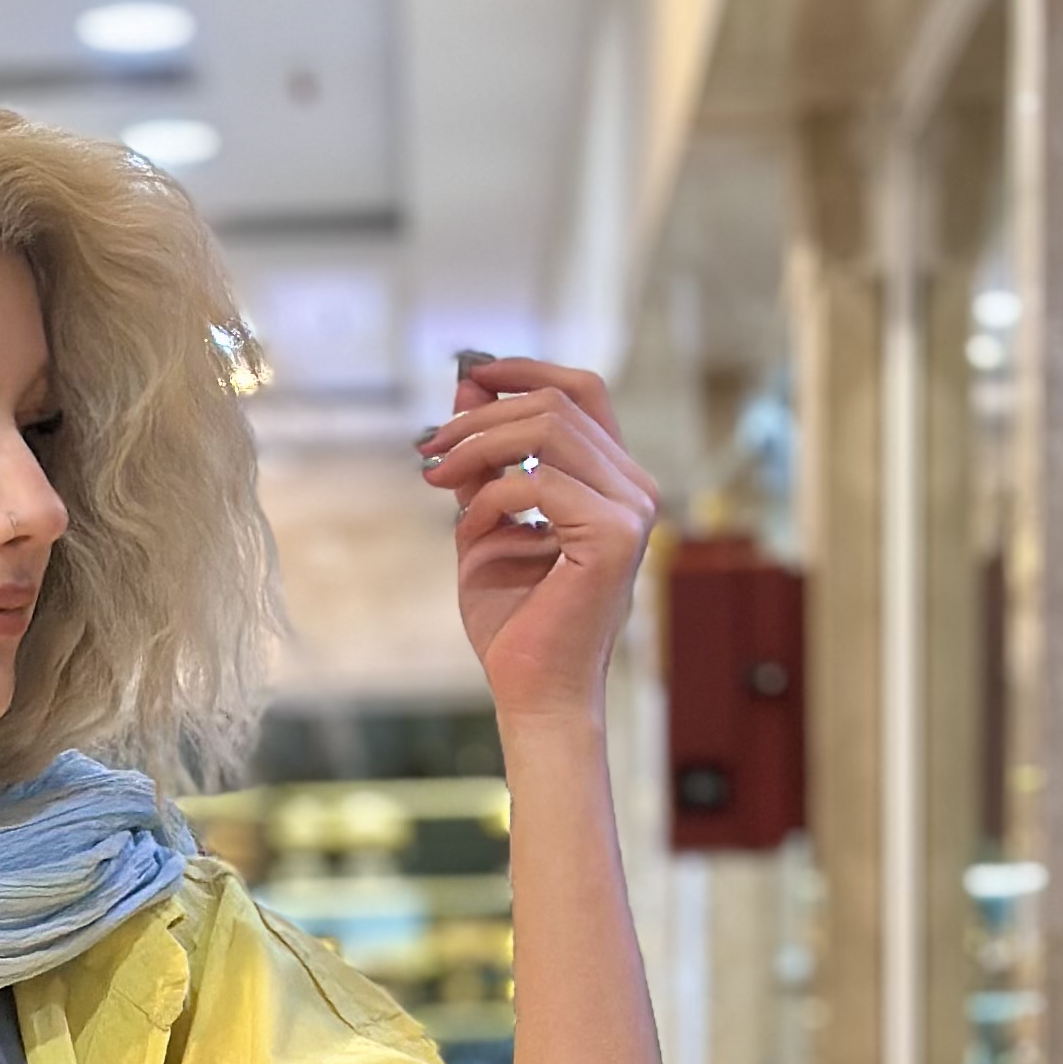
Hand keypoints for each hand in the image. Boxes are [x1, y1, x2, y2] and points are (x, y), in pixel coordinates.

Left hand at [417, 356, 660, 729]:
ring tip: (436, 478)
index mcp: (613, 481)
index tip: (467, 377)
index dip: (525, 371)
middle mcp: (633, 489)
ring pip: (548, 428)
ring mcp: (631, 510)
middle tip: (429, 449)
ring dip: (477, 447)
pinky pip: (536, 482)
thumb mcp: (486, 522)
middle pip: (557, 403)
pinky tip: (469, 536)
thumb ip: (483, 461)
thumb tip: (466, 386)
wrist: (532, 692)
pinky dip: (488, 501)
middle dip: (480, 416)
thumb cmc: (515, 621)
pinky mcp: (614, 535)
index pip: (582, 392)